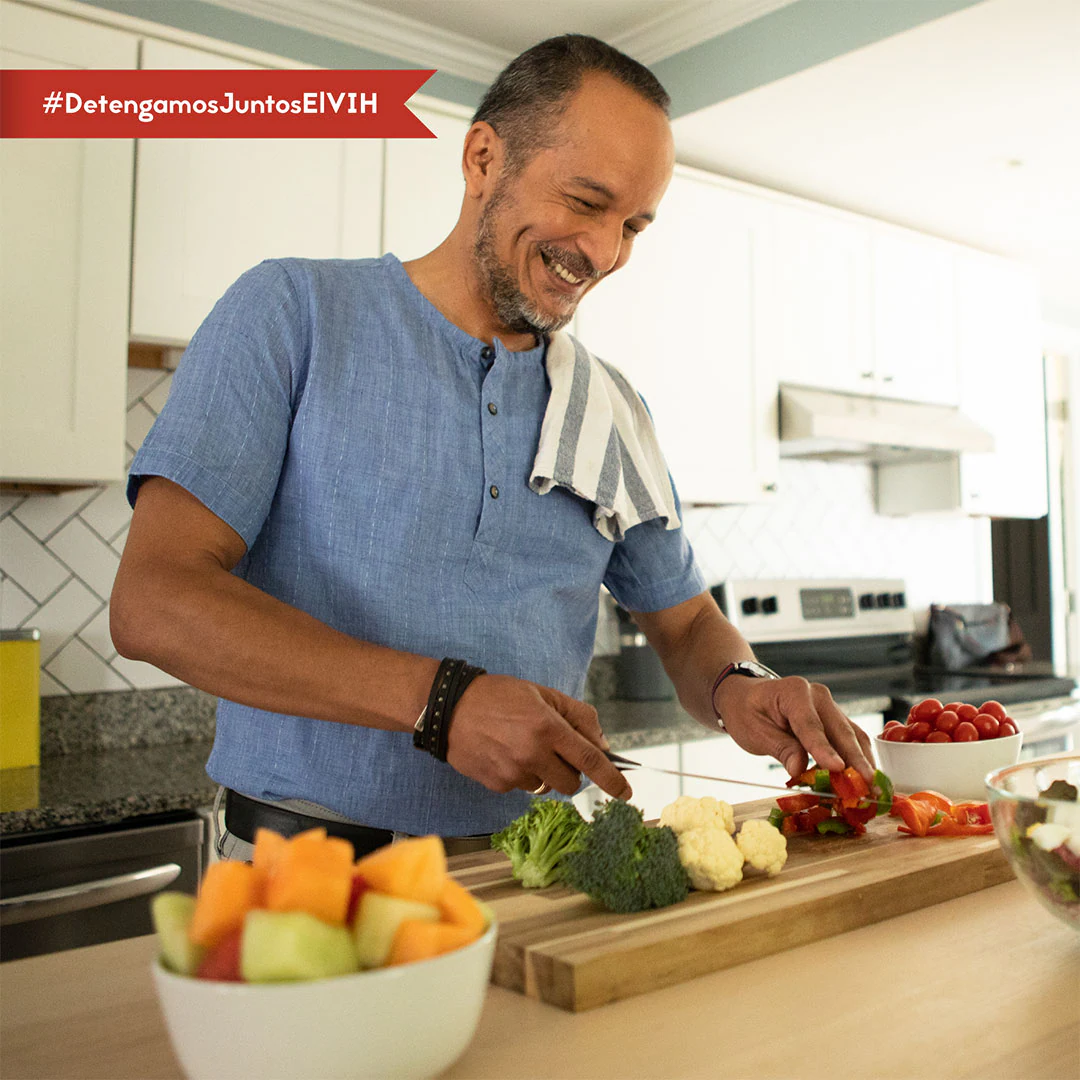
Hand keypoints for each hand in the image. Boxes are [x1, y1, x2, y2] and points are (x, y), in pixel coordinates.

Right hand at [444, 674, 632, 800]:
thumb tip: (601, 744)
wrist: (448, 707)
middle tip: (556, 752)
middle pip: (571, 783)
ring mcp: (513, 772)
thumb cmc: (498, 696)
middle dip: (571, 772)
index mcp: (548, 727)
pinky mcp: (497, 784)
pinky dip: (520, 775)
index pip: (590, 760)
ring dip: (543, 773)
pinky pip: (521, 788)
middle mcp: (533, 753)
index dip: (611, 779)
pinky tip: (504, 753)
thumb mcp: (542, 694)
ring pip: (546, 787)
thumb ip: (577, 716)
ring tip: (522, 747)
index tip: (625, 792)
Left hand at [712, 675, 874, 781]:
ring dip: (862, 761)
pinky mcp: (834, 719)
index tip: (838, 768)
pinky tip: (861, 778)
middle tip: (868, 785)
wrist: (746, 698)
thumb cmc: (747, 712)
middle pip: (840, 730)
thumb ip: (780, 748)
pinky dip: (856, 758)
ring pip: (852, 735)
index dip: (825, 749)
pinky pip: (849, 739)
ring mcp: (829, 706)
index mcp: (794, 692)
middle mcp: (817, 695)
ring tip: (871, 787)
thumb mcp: (754, 731)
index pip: (810, 725)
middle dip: (856, 759)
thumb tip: (799, 769)